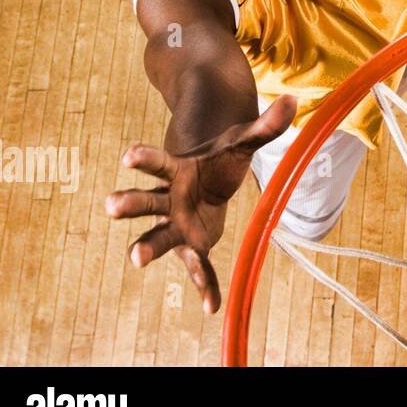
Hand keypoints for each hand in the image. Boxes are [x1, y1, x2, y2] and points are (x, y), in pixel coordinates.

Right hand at [105, 97, 295, 314]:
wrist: (209, 179)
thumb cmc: (219, 159)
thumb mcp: (242, 142)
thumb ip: (265, 127)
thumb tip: (295, 101)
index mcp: (175, 170)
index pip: (156, 162)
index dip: (143, 157)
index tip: (128, 155)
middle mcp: (166, 199)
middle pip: (145, 200)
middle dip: (129, 202)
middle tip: (110, 204)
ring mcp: (173, 225)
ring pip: (156, 236)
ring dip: (145, 247)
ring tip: (135, 258)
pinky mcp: (190, 245)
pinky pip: (197, 267)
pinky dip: (204, 284)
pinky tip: (211, 306)